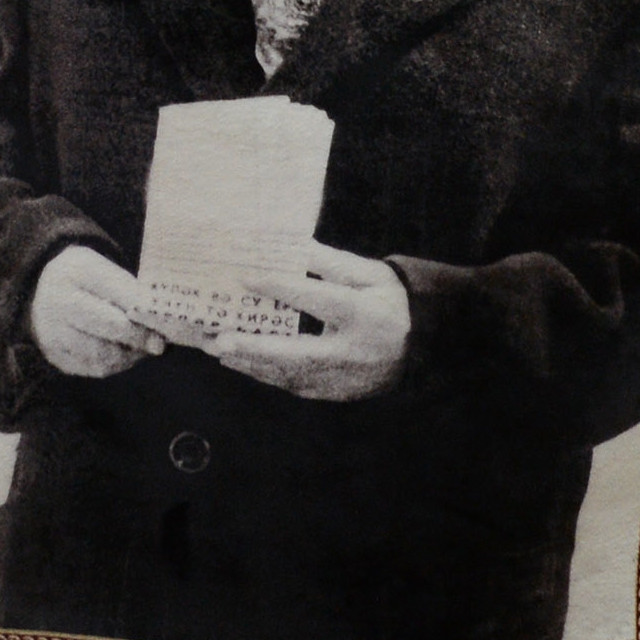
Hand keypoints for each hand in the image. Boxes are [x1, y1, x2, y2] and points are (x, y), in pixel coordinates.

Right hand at [29, 245, 166, 378]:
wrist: (43, 291)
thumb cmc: (83, 280)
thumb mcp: (103, 270)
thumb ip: (128, 290)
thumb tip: (156, 316)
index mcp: (73, 272)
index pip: (113, 290)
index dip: (140, 306)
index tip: (161, 318)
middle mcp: (56, 304)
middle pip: (106, 325)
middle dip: (138, 336)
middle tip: (159, 343)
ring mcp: (52, 334)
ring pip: (102, 354)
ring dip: (130, 354)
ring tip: (145, 347)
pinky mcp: (56, 357)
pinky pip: (94, 367)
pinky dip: (116, 363)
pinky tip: (126, 354)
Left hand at [203, 245, 410, 402]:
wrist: (421, 348)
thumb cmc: (390, 301)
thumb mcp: (369, 274)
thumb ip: (329, 263)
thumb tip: (289, 246)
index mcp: (365, 314)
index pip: (318, 300)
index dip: (282, 288)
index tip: (247, 277)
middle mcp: (354, 351)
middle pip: (298, 352)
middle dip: (256, 348)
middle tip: (220, 340)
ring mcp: (345, 379)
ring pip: (290, 374)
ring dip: (252, 363)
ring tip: (218, 348)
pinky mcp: (336, 393)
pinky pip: (295, 384)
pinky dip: (266, 373)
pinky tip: (242, 361)